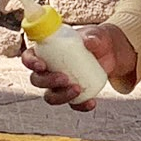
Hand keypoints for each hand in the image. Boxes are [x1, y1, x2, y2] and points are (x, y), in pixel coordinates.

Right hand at [21, 22, 136, 111]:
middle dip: (47, 82)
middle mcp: (49, 69)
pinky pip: (72, 104)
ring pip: (50, 96)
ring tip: (77, 90)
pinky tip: (91, 103)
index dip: (31, 63)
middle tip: (64, 78)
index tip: (42, 65)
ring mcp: (59, 84)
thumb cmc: (96, 39)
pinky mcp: (72, 94)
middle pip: (37, 80)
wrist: (111, 52)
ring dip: (60, 96)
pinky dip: (80, 106)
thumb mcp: (96, 35)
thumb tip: (89, 41)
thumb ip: (93, 37)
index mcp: (47, 51)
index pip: (29, 58)